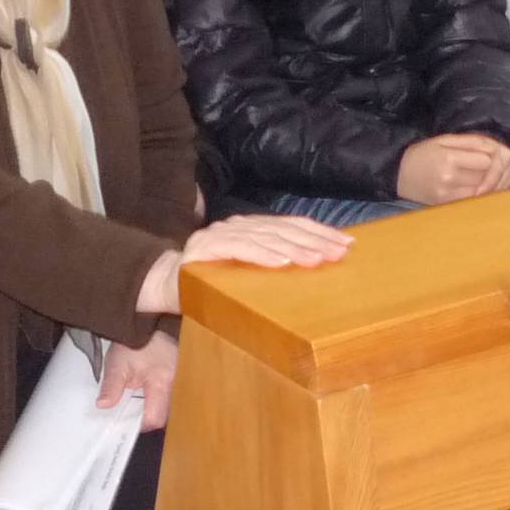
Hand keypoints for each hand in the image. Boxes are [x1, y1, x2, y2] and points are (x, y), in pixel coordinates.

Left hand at [97, 329, 180, 431]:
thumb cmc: (134, 343)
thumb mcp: (117, 364)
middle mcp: (176, 384)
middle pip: (165, 415)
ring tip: (139, 398)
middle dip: (147, 416)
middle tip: (131, 409)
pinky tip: (148, 390)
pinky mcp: (181, 376)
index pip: (155, 418)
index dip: (141, 423)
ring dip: (154, 406)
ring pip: (169, 406)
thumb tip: (103, 406)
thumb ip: (111, 387)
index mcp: (160, 383)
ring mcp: (181, 380)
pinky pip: (171, 395)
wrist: (150, 322)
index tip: (128, 418)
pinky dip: (159, 397)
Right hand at [139, 213, 354, 313]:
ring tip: (317, 258)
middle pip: (282, 229)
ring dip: (294, 248)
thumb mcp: (246, 269)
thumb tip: (314, 264)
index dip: (320, 232)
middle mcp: (236, 225)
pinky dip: (261, 254)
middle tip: (340, 252)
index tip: (347, 243)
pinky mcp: (204, 249)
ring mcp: (219, 235)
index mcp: (250, 227)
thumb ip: (272, 260)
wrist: (162, 283)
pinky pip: (237, 249)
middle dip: (314, 240)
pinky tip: (281, 262)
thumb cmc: (210, 280)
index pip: (290, 225)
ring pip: (264, 238)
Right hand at [396, 133, 509, 204]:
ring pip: (483, 191)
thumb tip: (497, 149)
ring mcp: (448, 195)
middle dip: (491, 171)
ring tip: (479, 176)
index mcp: (449, 158)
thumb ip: (472, 142)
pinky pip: (472, 201)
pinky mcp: (446, 205)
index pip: (487, 160)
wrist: (397, 174)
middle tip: (485, 167)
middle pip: (487, 177)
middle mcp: (449, 178)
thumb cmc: (423, 153)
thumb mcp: (444, 140)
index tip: (485, 154)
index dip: (491, 156)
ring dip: (487, 184)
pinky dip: (477, 194)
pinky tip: (472, 187)